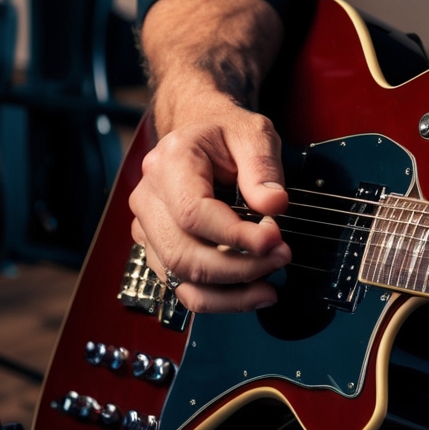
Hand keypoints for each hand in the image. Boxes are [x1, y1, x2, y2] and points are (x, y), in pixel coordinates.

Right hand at [128, 87, 291, 313]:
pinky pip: (181, 286)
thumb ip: (264, 167)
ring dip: (228, 292)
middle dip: (237, 268)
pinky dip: (217, 298)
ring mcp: (146, 227)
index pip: (194, 213)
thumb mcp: (254, 133)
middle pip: (183, 253)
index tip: (274, 239)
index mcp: (171, 162)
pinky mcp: (156, 249)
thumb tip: (274, 205)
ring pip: (179, 278)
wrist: (200, 131)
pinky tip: (250, 293)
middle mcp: (149, 197)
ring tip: (270, 287)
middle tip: (281, 258)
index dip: (235, 235)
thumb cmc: (226, 132)